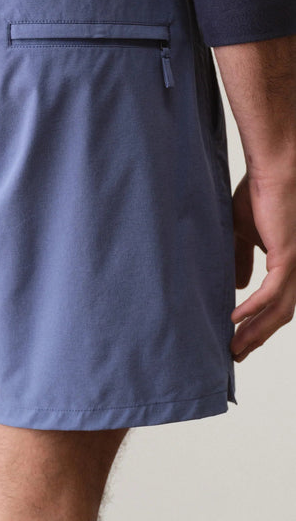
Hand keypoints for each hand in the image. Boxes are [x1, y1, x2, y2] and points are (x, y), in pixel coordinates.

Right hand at [230, 170, 295, 361]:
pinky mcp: (288, 256)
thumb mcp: (243, 232)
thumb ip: (240, 258)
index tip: (240, 339)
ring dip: (255, 331)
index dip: (260, 324)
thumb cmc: (258, 193)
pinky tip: (235, 320)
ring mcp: (294, 263)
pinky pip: (271, 293)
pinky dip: (254, 310)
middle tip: (236, 354)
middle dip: (258, 337)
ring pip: (279, 310)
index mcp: (287, 262)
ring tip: (234, 346)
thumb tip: (237, 286)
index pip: (277, 303)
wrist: (273, 169)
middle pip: (280, 314)